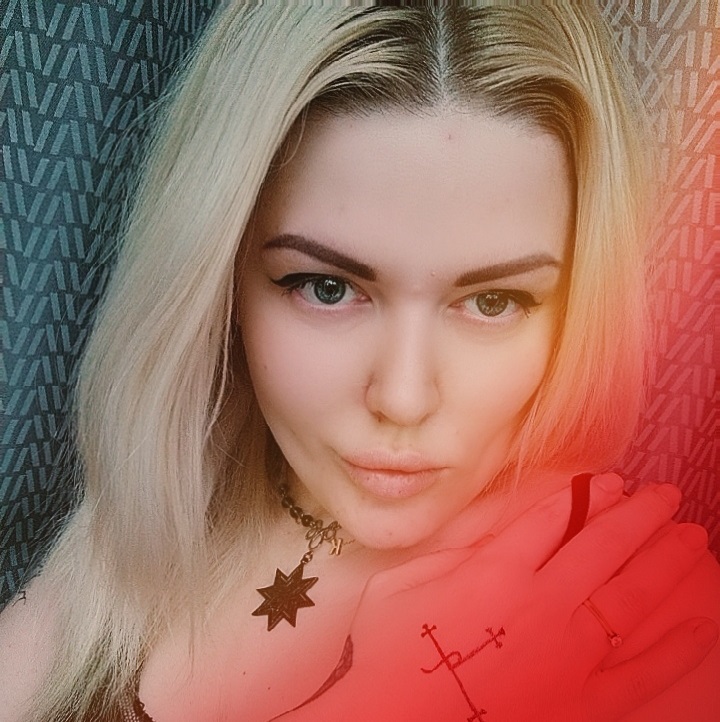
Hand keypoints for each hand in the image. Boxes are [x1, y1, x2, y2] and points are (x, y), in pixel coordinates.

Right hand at [334, 476, 715, 720]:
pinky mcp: (584, 700)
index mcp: (496, 570)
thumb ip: (453, 548)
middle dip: (639, 516)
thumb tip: (498, 521)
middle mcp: (543, 603)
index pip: (555, 518)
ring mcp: (570, 653)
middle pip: (603, 546)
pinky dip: (676, 646)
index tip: (612, 480)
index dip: (588, 494)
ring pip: (631, 596)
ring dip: (665, 562)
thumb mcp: (402, 582)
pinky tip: (702, 623)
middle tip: (666, 495)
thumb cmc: (389, 652)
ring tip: (693, 537)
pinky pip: (642, 670)